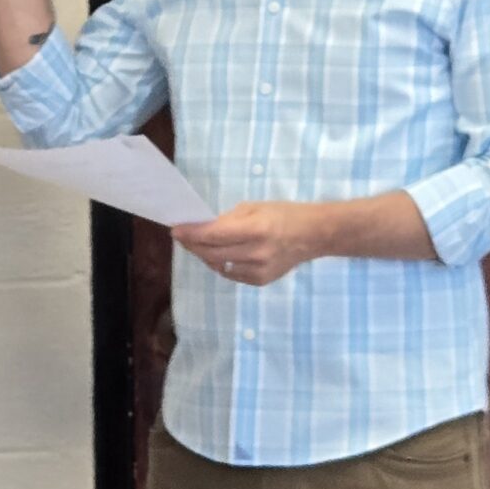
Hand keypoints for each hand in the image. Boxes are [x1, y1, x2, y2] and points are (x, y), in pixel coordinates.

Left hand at [173, 202, 331, 286]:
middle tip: (182, 238)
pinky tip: (220, 255)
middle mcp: (256, 253)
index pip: (213, 234)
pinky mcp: (260, 281)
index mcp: (256, 229)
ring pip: (218, 265)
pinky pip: (230, 274)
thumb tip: (201, 229)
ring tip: (200, 245)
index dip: (191, 234)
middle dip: (193, 245)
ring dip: (205, 255)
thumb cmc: (283, 214)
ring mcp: (259, 270)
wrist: (313, 236)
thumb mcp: (254, 207)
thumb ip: (227, 220)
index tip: (176, 230)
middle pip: (212, 253)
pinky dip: (221, 264)